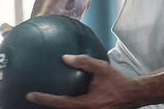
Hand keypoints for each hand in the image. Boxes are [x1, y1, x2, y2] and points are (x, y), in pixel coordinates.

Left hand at [26, 55, 143, 108]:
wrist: (133, 94)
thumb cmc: (117, 82)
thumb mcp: (101, 68)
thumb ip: (83, 62)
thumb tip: (64, 58)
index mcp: (86, 104)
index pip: (60, 103)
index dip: (44, 99)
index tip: (30, 95)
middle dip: (47, 107)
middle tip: (32, 99)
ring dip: (57, 107)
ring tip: (44, 100)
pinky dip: (67, 106)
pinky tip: (63, 100)